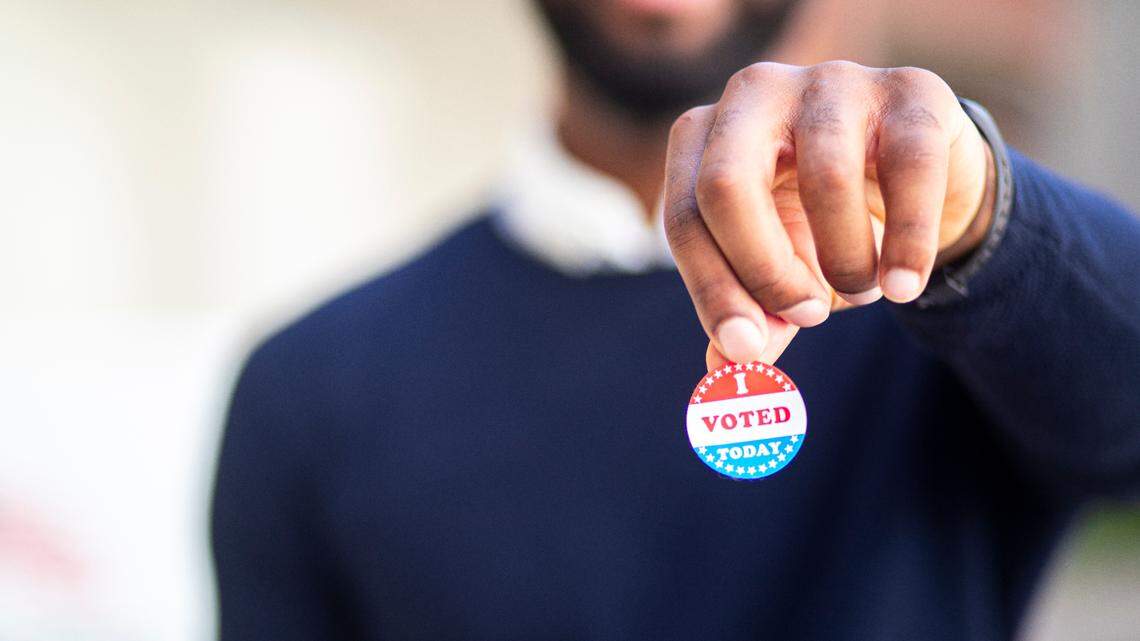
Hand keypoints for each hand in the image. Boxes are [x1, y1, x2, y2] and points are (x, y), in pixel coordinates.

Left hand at [663, 61, 995, 369]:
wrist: (921, 183)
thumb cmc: (824, 227)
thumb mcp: (780, 273)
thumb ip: (752, 316)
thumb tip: (724, 368)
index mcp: (703, 136)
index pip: (683, 215)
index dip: (712, 289)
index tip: (747, 347)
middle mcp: (756, 94)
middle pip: (726, 185)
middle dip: (763, 271)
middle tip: (805, 317)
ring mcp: (833, 82)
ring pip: (824, 179)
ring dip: (845, 262)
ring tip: (861, 290)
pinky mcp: (911, 90)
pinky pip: (909, 171)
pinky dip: (907, 244)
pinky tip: (903, 286)